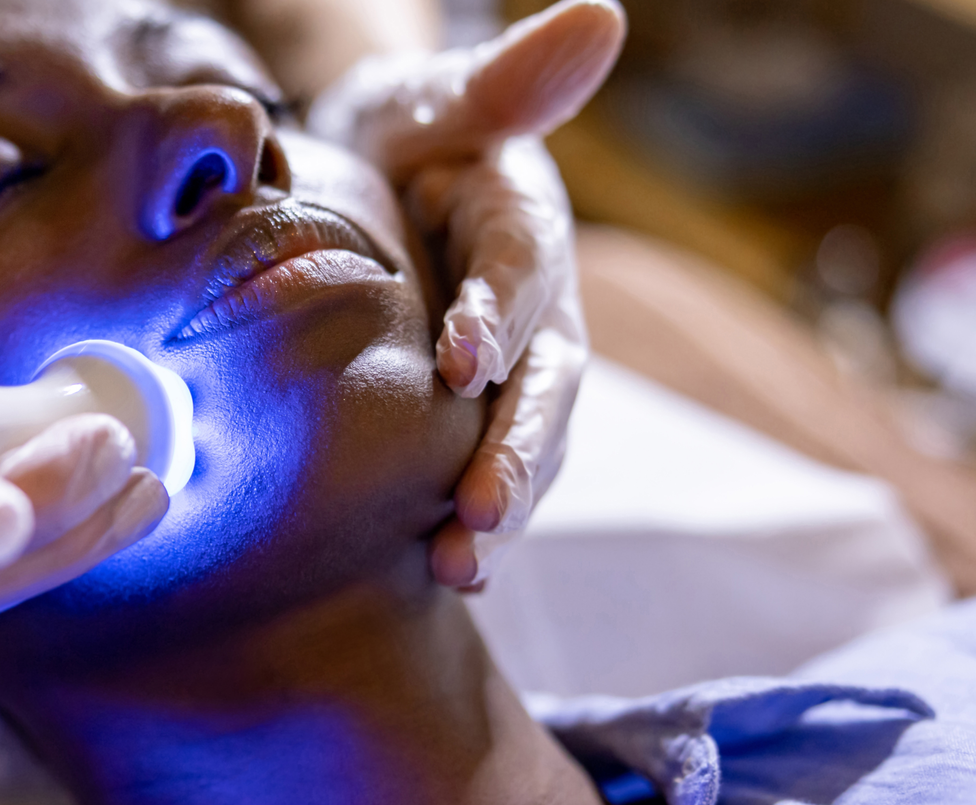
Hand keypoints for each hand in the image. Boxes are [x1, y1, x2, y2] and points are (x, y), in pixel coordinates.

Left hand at [308, 0, 624, 587]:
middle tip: (478, 512)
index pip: (524, 267)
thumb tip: (601, 18)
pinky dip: (477, 524)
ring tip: (460, 567)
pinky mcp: (484, 418)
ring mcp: (519, 371)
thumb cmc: (404, 137)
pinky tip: (447, 576)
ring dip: (502, 508)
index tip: (462, 361)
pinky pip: (492, 471)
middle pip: (547, 385)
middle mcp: (541, 307)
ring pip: (530, 445)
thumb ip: (505, 80)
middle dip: (517, 451)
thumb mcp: (440, 100)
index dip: (502, 311)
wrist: (375, 188)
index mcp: (526, 223)